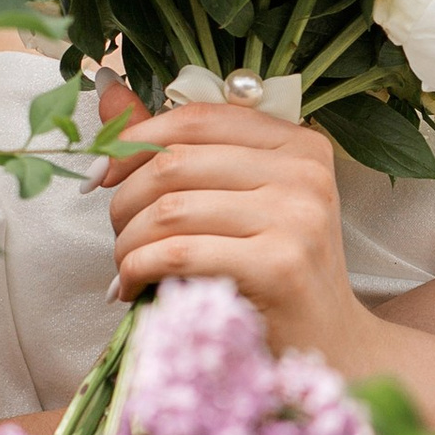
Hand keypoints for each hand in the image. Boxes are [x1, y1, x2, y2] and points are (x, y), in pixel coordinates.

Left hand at [97, 91, 375, 367]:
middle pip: (176, 163)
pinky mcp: (279, 265)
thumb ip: (179, 148)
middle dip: (125, 200)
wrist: (331, 346)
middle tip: (119, 233)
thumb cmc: (276, 273)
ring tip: (125, 266)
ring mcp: (296, 217)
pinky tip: (133, 287)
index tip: (103, 175)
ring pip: (170, 209)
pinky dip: (139, 270)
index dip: (135, 140)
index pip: (197, 118)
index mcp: (298, 144)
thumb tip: (110, 89)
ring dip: (128, 242)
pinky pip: (180, 253)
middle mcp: (304, 172)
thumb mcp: (239, 200)